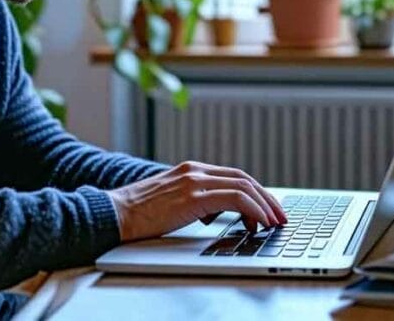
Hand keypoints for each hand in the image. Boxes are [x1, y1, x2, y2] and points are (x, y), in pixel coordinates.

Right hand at [107, 161, 287, 241]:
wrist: (113, 214)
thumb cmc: (138, 214)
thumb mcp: (171, 202)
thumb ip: (194, 201)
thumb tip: (214, 214)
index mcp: (190, 170)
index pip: (233, 176)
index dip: (255, 191)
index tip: (268, 208)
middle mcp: (195, 171)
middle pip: (243, 178)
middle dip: (266, 197)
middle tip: (279, 216)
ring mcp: (194, 181)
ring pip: (243, 186)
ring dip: (264, 205)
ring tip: (273, 223)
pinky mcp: (193, 197)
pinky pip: (234, 199)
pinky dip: (253, 210)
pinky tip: (259, 223)